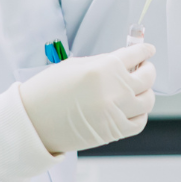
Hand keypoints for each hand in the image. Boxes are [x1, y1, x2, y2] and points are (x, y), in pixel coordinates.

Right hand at [19, 44, 155, 154]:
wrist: (33, 122)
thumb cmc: (48, 91)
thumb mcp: (74, 65)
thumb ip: (102, 62)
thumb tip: (123, 61)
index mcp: (103, 69)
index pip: (135, 54)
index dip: (144, 50)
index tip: (148, 50)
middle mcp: (114, 90)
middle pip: (147, 76)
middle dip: (148, 68)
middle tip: (143, 67)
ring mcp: (116, 112)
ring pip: (148, 99)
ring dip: (146, 91)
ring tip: (139, 89)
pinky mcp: (114, 131)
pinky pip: (140, 121)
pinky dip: (140, 113)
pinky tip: (133, 108)